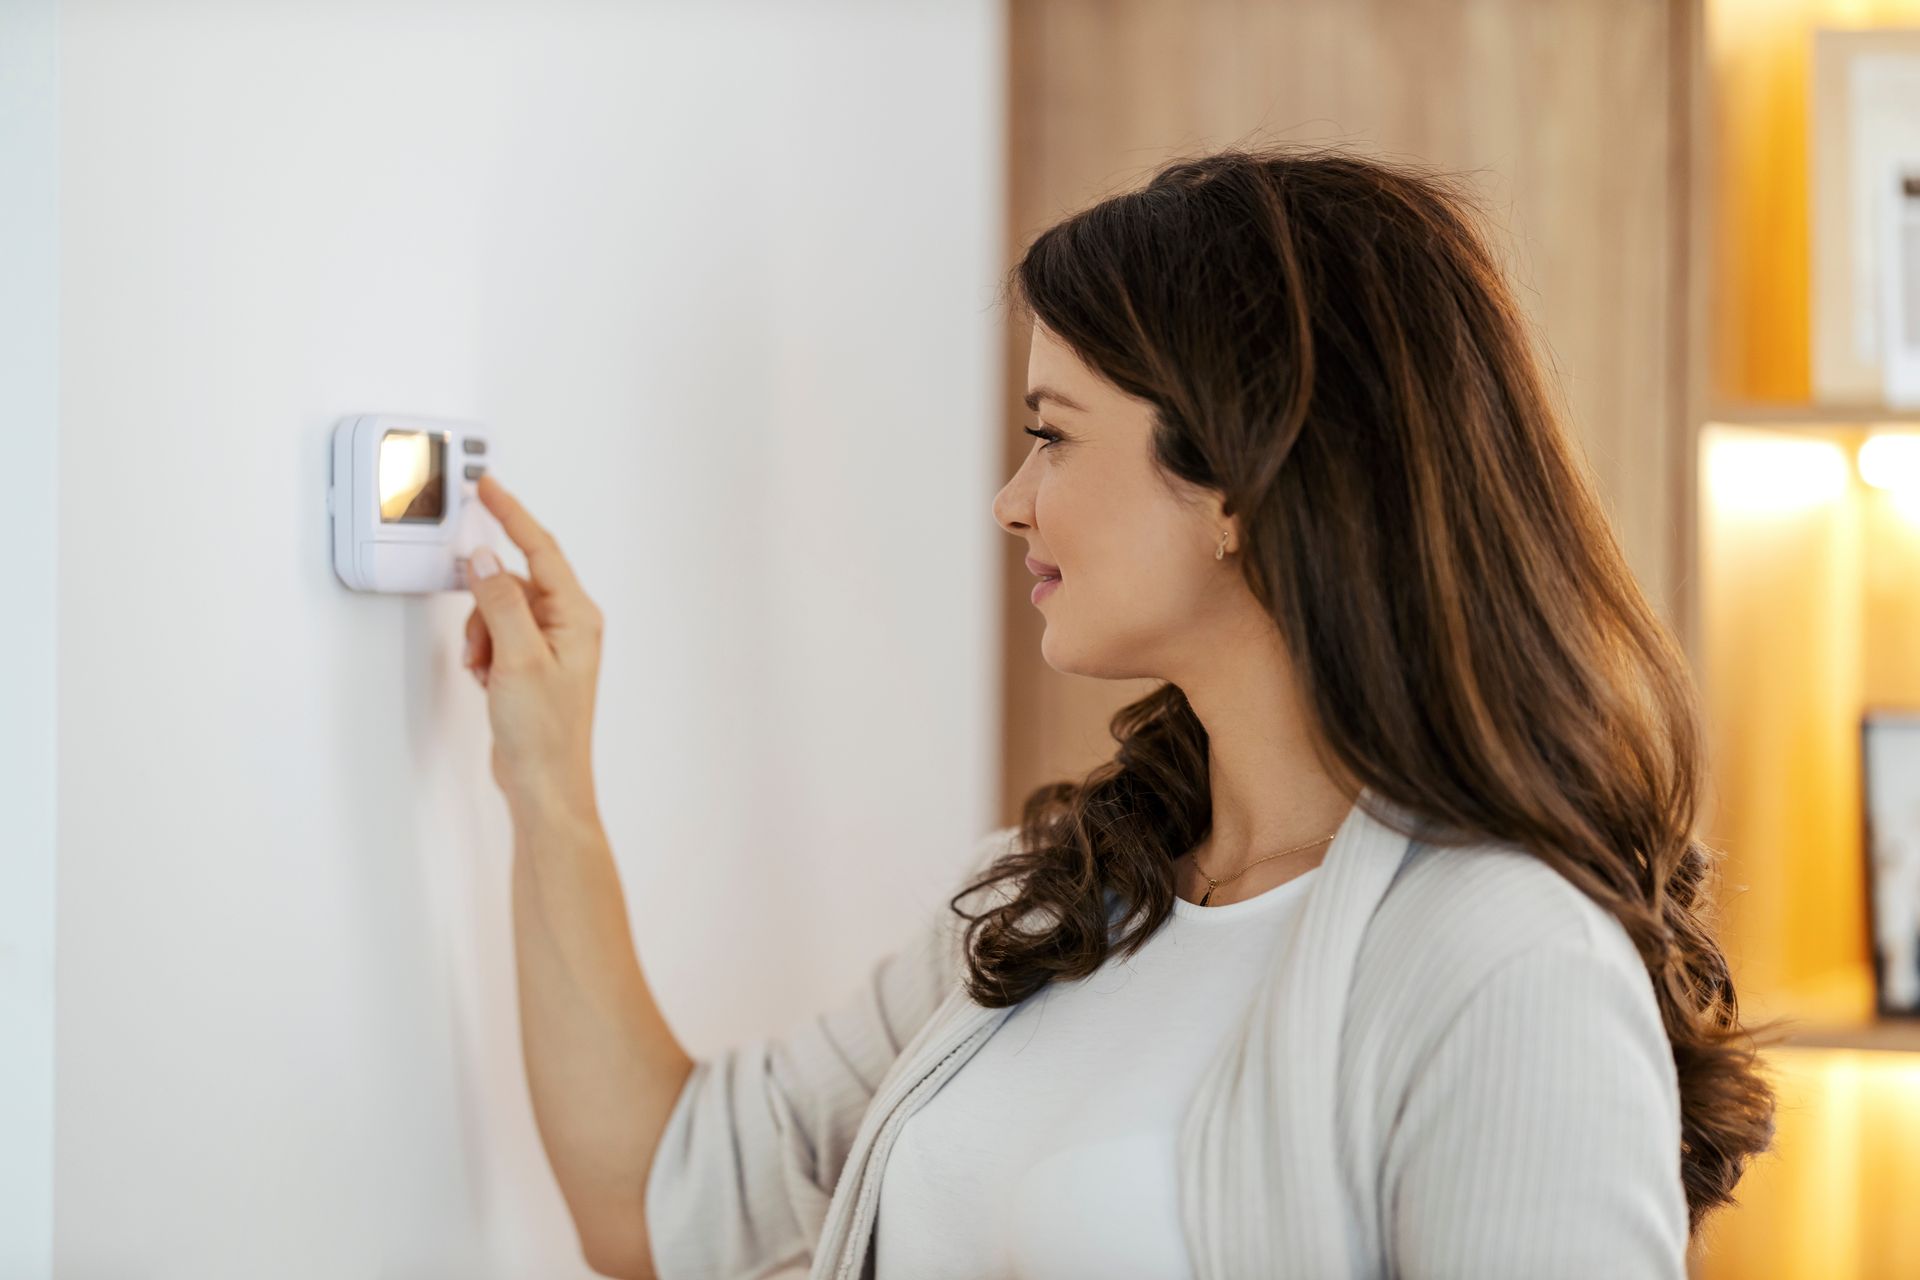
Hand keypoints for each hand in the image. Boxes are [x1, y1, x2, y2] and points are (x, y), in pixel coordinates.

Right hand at [460, 472, 603, 822]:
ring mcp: (549, 645)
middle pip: (511, 583)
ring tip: (488, 672)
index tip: (488, 488)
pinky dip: (483, 652)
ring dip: (481, 636)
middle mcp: (568, 625)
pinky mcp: (530, 663)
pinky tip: (488, 681)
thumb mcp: (517, 658)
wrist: (543, 781)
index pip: (540, 549)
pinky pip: (496, 636)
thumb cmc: (544, 731)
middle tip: (482, 643)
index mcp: (577, 616)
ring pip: (497, 610)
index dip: (512, 515)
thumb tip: (482, 560)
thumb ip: (499, 602)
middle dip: (484, 608)